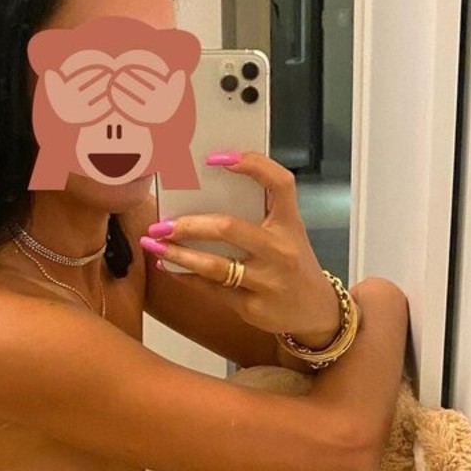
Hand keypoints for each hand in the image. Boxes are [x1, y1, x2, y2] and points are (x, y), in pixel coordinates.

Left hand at [139, 150, 341, 341]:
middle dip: (188, 225)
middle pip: (228, 228)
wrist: (316, 311)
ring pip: (213, 265)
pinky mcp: (252, 307)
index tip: (216, 158)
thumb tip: (202, 197)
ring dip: (177, 254)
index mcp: (291, 224)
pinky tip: (169, 266)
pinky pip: (211, 289)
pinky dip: (185, 275)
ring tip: (154, 245)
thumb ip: (257, 214)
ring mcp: (268, 281)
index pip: (278, 183)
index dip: (251, 164)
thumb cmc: (293, 264)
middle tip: (161, 223)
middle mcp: (281, 251)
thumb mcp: (287, 234)